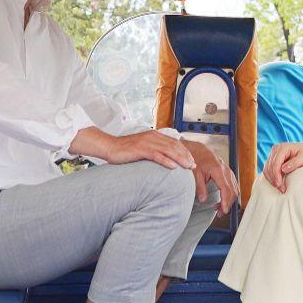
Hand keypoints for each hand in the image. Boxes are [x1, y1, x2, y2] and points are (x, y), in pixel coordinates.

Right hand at [71, 126, 194, 172]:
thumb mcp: (143, 148)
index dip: (185, 151)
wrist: (109, 147)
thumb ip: (154, 151)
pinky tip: (173, 167)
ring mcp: (146, 142)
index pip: (174, 143)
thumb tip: (165, 160)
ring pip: (168, 150)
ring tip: (188, 166)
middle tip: (193, 165)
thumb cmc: (125, 150)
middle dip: (186, 156)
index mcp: (154, 135)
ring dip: (180, 159)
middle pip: (174, 146)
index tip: (192, 160)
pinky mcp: (140, 149)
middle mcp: (152, 137)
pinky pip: (156, 155)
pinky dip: (166, 161)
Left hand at [185, 139, 238, 210]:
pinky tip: (223, 199)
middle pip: (233, 191)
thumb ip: (200, 187)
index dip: (225, 201)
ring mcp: (228, 171)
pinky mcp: (228, 172)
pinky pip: (233, 185)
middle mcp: (226, 170)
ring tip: (220, 208)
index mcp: (218, 170)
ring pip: (235, 189)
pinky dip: (230, 194)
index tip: (223, 210)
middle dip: (228, 203)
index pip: (226, 189)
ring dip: (229, 200)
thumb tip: (203, 200)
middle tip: (219, 213)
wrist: (199, 149)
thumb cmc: (196, 159)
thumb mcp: (195, 174)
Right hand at [262, 140, 302, 192]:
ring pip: (267, 169)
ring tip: (280, 188)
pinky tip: (277, 183)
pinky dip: (271, 177)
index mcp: (283, 147)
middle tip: (281, 189)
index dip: (276, 175)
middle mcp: (276, 149)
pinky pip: (268, 169)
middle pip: (269, 166)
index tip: (279, 185)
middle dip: (274, 179)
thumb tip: (283, 169)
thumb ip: (294, 163)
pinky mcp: (273, 159)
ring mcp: (273, 154)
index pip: (275, 163)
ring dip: (271, 179)